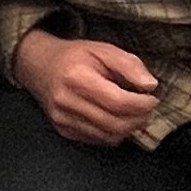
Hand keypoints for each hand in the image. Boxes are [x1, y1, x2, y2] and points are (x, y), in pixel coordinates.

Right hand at [12, 31, 160, 146]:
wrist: (39, 66)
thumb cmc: (74, 57)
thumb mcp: (104, 49)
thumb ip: (129, 64)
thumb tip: (150, 86)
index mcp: (76, 77)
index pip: (118, 102)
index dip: (142, 104)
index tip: (152, 98)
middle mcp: (66, 101)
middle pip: (115, 123)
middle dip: (139, 119)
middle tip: (147, 109)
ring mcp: (62, 119)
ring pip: (108, 136)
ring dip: (129, 128)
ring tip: (134, 114)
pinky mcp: (63, 130)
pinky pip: (98, 140)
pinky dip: (114, 133)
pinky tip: (116, 118)